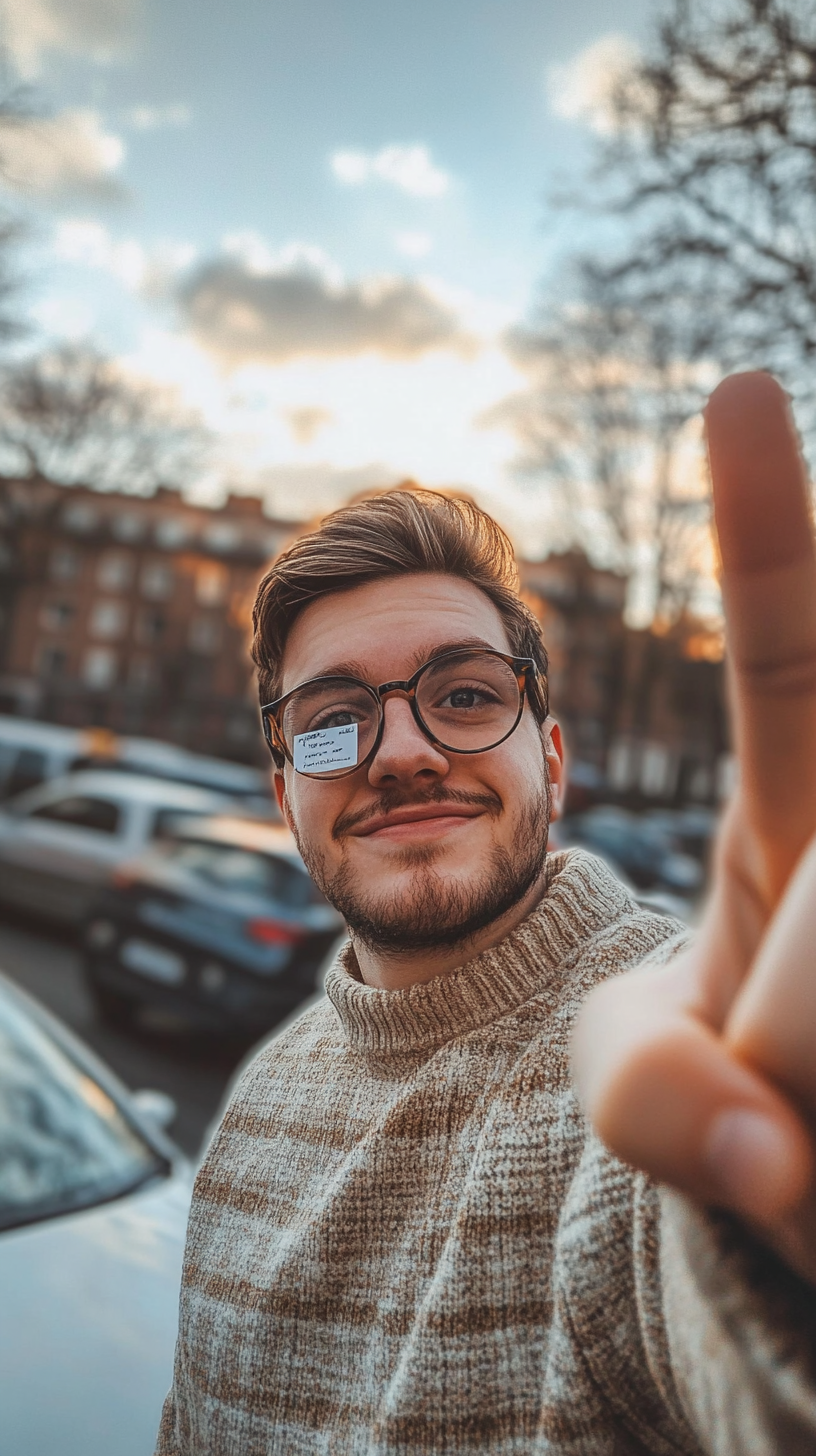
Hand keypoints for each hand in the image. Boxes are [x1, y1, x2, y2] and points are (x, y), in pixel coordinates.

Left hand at [572, 371, 815, 1284]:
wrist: (801, 1205)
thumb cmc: (725, 1097)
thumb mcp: (639, 1077)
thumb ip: (653, 1093)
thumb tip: (771, 1165)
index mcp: (799, 816)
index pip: (795, 662)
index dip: (771, 539)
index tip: (736, 391)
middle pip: (808, 887)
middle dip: (784, 1037)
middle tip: (779, 1122)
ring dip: (806, 1107)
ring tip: (809, 1146)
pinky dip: (814, 1175)